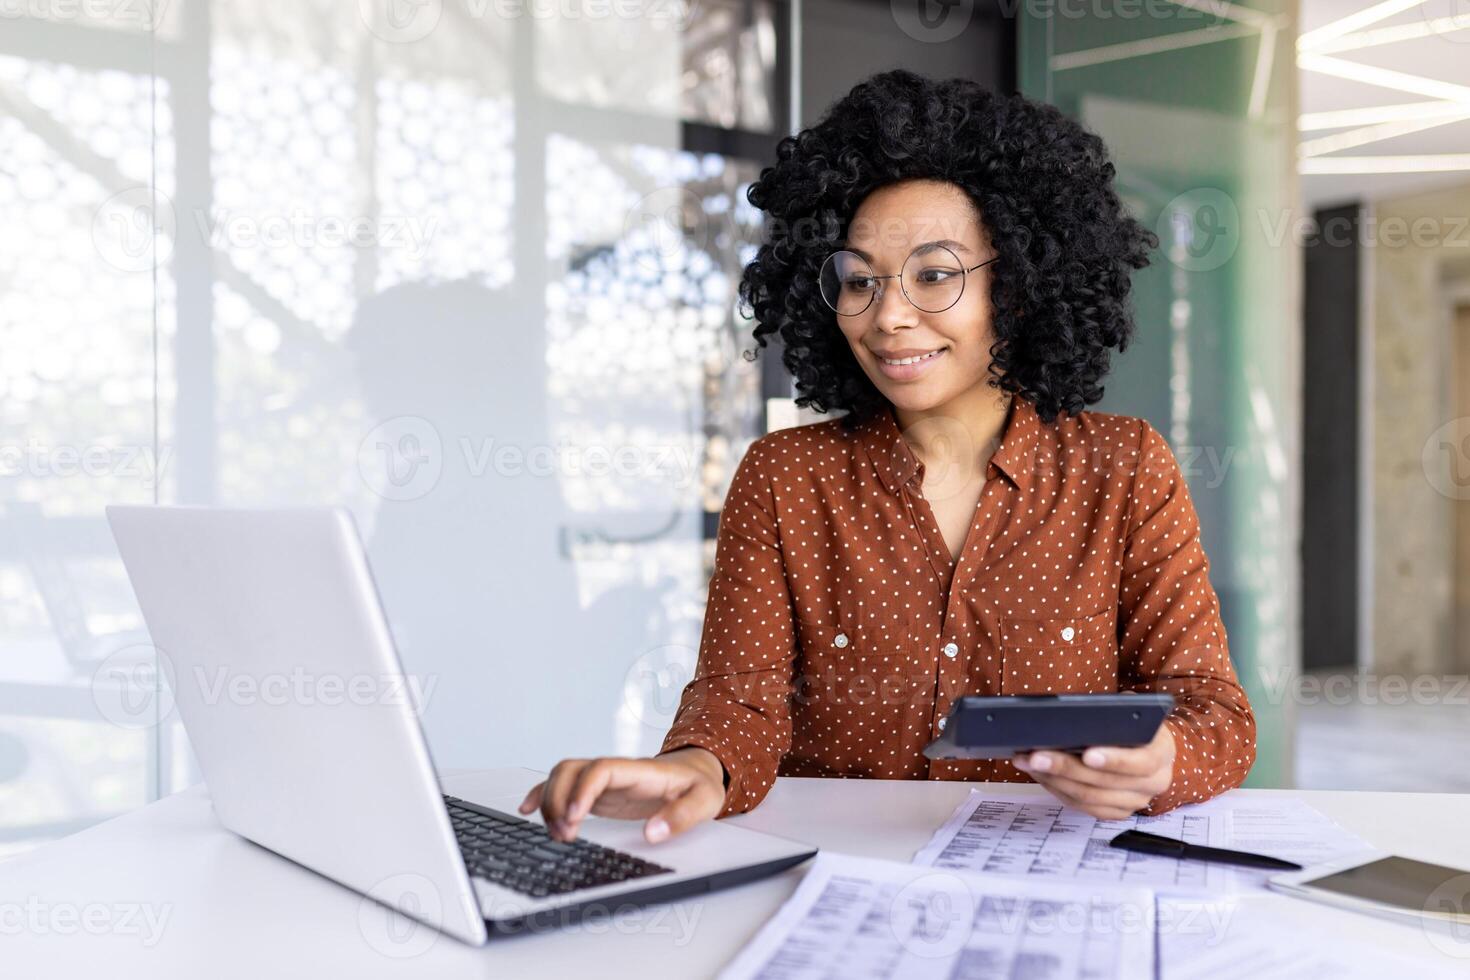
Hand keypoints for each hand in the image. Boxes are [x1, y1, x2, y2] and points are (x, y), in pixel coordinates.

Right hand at [517, 747, 726, 844]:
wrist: (696, 771)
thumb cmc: (699, 784)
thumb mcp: (705, 801)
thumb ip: (682, 816)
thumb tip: (654, 833)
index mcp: (639, 771)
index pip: (601, 769)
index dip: (582, 790)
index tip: (575, 818)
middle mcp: (615, 771)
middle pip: (571, 769)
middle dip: (558, 800)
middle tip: (565, 835)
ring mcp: (604, 781)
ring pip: (562, 776)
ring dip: (550, 802)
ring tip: (559, 835)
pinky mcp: (597, 792)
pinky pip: (562, 785)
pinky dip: (541, 795)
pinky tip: (528, 810)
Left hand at [1011, 722, 1175, 819]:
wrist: (1148, 747)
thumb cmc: (1133, 724)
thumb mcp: (1129, 711)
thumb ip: (1114, 715)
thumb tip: (1079, 717)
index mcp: (1162, 754)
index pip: (1142, 762)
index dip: (1114, 760)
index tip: (1087, 754)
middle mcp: (1154, 783)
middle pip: (1105, 783)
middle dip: (1066, 768)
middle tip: (1036, 755)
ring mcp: (1135, 801)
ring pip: (1089, 798)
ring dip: (1054, 779)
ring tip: (1028, 761)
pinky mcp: (1116, 812)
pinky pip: (1083, 807)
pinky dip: (1057, 790)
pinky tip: (1039, 774)